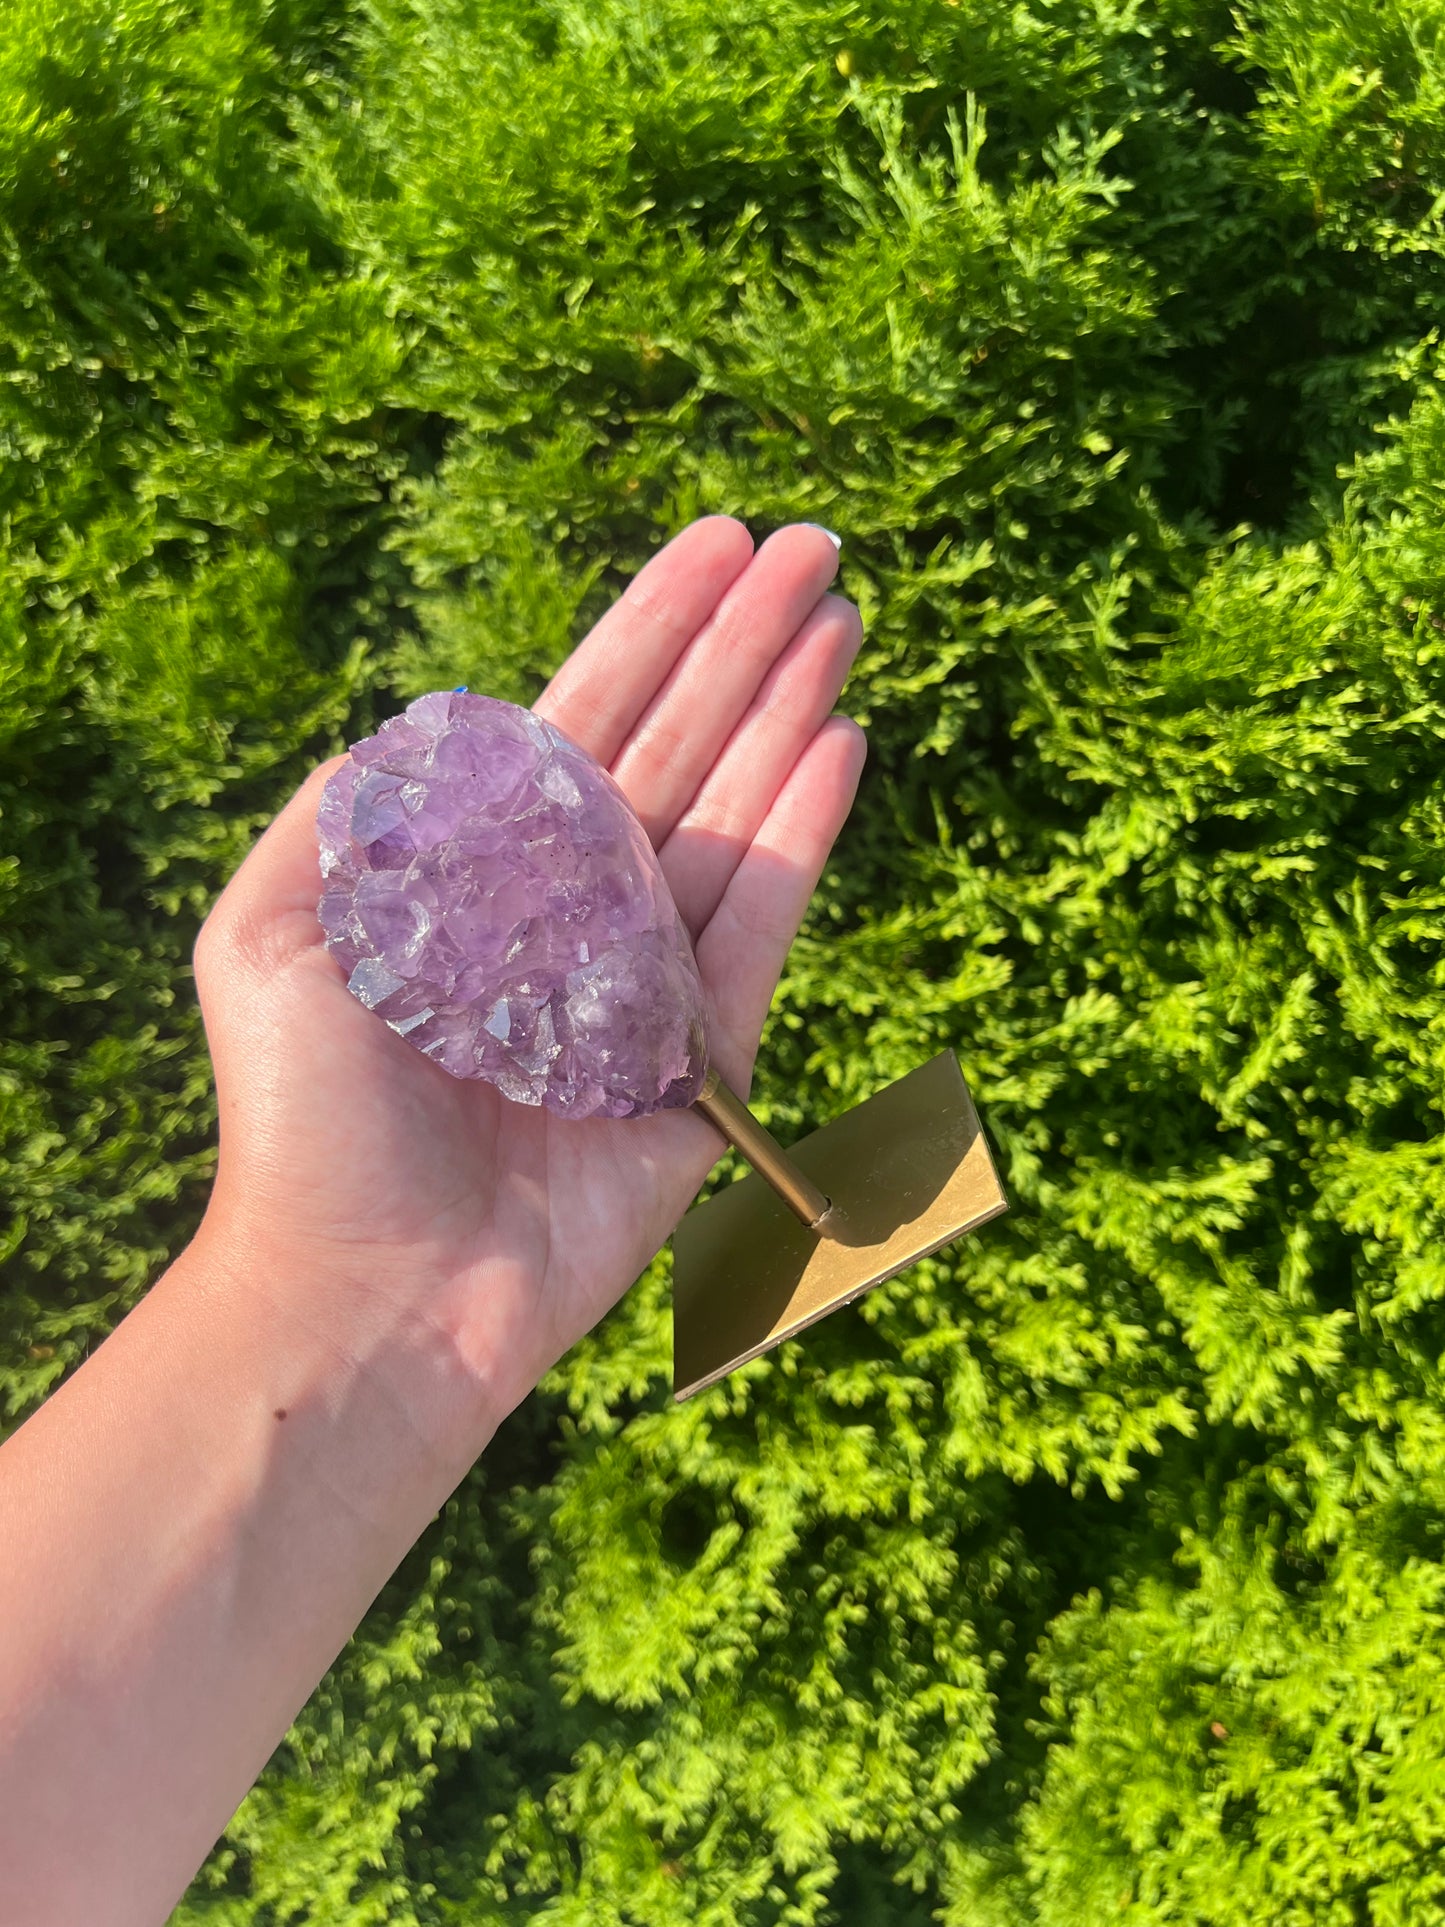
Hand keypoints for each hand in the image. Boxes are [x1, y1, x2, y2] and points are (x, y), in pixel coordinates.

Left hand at [195, 519, 864, 1429]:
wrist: (369, 1291)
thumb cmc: (303, 1116)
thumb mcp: (276, 929)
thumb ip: (357, 808)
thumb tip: (458, 717)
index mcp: (478, 867)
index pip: (583, 714)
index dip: (653, 625)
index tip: (723, 541)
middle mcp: (571, 908)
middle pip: (676, 744)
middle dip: (743, 643)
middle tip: (819, 549)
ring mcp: (642, 981)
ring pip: (732, 813)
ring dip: (786, 710)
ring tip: (843, 617)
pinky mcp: (701, 1062)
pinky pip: (761, 926)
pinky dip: (801, 834)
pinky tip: (836, 743)